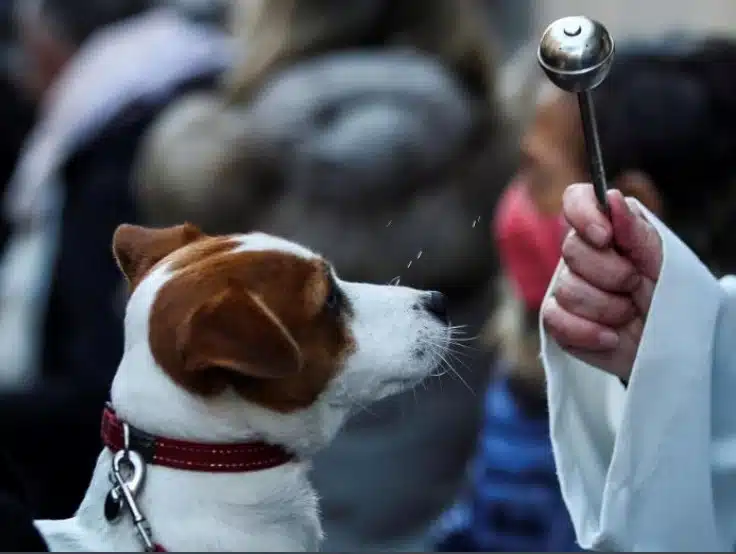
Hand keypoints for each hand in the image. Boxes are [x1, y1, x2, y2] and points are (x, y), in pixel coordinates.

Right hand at [541, 184, 662, 379]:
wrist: (669, 343)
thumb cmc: (668, 297)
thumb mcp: (664, 261)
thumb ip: (637, 232)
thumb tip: (612, 198)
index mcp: (606, 228)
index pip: (576, 199)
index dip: (584, 214)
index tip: (605, 237)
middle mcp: (580, 254)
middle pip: (571, 250)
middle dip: (611, 273)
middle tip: (635, 285)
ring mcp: (565, 288)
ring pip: (567, 290)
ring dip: (608, 308)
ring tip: (629, 314)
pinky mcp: (558, 320)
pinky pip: (555, 320)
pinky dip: (588, 332)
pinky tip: (611, 337)